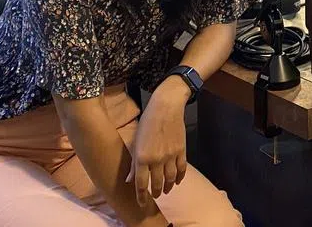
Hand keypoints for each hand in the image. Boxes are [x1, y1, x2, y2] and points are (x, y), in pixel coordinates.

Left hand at [127, 77, 188, 203]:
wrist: (166, 107)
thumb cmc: (147, 123)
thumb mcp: (136, 142)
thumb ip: (134, 163)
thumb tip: (130, 180)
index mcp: (142, 157)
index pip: (141, 183)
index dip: (141, 196)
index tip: (142, 203)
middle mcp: (156, 159)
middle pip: (157, 183)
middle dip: (156, 192)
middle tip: (156, 196)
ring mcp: (171, 155)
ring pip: (171, 178)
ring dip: (169, 187)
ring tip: (166, 190)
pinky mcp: (181, 150)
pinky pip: (182, 169)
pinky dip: (180, 177)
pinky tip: (178, 181)